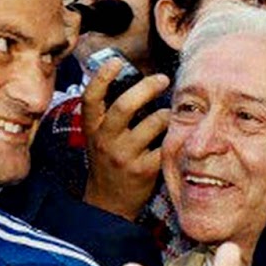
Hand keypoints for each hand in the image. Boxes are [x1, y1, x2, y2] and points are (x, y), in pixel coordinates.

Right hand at [81, 60, 169, 219]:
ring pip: (153, 123)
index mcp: (92, 129)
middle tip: (163, 79)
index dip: (102, 77)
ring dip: (167, 115)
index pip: (91, 98)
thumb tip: (136, 82)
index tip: (117, 61)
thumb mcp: (99, 138)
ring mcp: (124, 156)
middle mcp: (105, 140)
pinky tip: (174, 137)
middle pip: (125, 106)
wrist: (108, 204)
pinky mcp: (143, 170)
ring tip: (170, 116)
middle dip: (147, 87)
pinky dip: (173, 137)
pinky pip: (165, 144)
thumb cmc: (108, 163)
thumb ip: (110, 114)